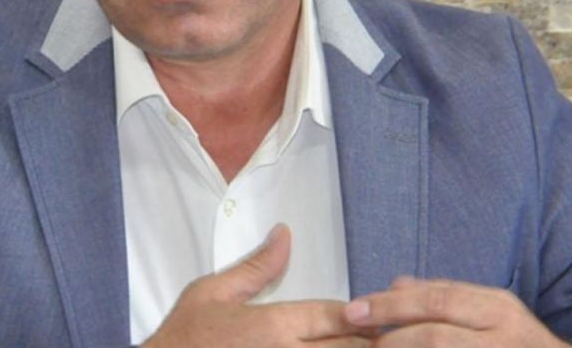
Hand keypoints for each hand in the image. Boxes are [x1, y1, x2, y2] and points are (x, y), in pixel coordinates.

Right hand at [144, 224, 371, 347]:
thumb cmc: (182, 339)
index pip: (335, 316)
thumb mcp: (212, 292)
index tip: (378, 310)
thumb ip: (257, 267)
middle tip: (389, 332)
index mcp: (271, 326)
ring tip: (373, 346)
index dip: (364, 313)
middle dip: (371, 341)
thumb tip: (284, 234)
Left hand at [344, 276, 571, 347]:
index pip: (437, 299)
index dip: (391, 305)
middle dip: (391, 335)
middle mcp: (502, 336)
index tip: (355, 310)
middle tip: (359, 335)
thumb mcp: (489, 310)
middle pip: (437, 334)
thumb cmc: (517, 342)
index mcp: (498, 308)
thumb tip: (394, 285)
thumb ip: (444, 295)